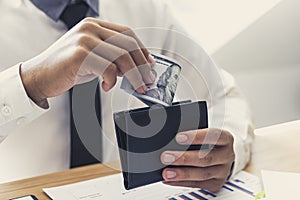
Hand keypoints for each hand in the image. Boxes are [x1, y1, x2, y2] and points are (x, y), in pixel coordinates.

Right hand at [20, 17, 154, 107]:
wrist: (39, 77)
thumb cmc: (66, 68)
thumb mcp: (93, 58)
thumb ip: (112, 57)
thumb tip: (134, 67)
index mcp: (94, 25)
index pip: (127, 33)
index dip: (142, 50)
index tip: (149, 65)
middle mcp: (90, 28)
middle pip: (128, 44)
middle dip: (142, 65)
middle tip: (147, 81)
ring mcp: (84, 39)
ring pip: (121, 56)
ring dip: (133, 75)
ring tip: (134, 87)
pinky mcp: (79, 54)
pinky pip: (107, 68)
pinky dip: (111, 80)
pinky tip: (106, 86)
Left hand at [160, 128, 234, 192]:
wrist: (221, 155)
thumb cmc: (208, 141)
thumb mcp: (204, 133)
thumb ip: (191, 135)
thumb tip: (171, 139)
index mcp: (225, 139)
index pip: (213, 136)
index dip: (196, 137)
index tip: (178, 138)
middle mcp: (226, 155)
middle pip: (206, 158)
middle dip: (184, 158)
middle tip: (166, 157)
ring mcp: (222, 171)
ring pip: (202, 174)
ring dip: (182, 174)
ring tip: (166, 173)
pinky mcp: (215, 183)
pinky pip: (197, 184)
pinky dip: (181, 182)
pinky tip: (169, 180)